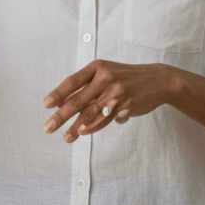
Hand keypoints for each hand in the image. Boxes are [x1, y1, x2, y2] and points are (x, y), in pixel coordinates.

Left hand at [42, 61, 179, 142]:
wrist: (157, 80)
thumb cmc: (125, 77)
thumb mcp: (106, 74)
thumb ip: (86, 86)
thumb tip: (61, 102)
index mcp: (97, 67)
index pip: (72, 81)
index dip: (58, 94)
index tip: (46, 105)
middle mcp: (105, 78)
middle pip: (78, 99)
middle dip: (61, 115)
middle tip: (48, 127)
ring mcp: (116, 92)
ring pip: (90, 112)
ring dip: (75, 127)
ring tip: (65, 138)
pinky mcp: (125, 104)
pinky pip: (105, 118)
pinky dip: (93, 126)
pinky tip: (83, 132)